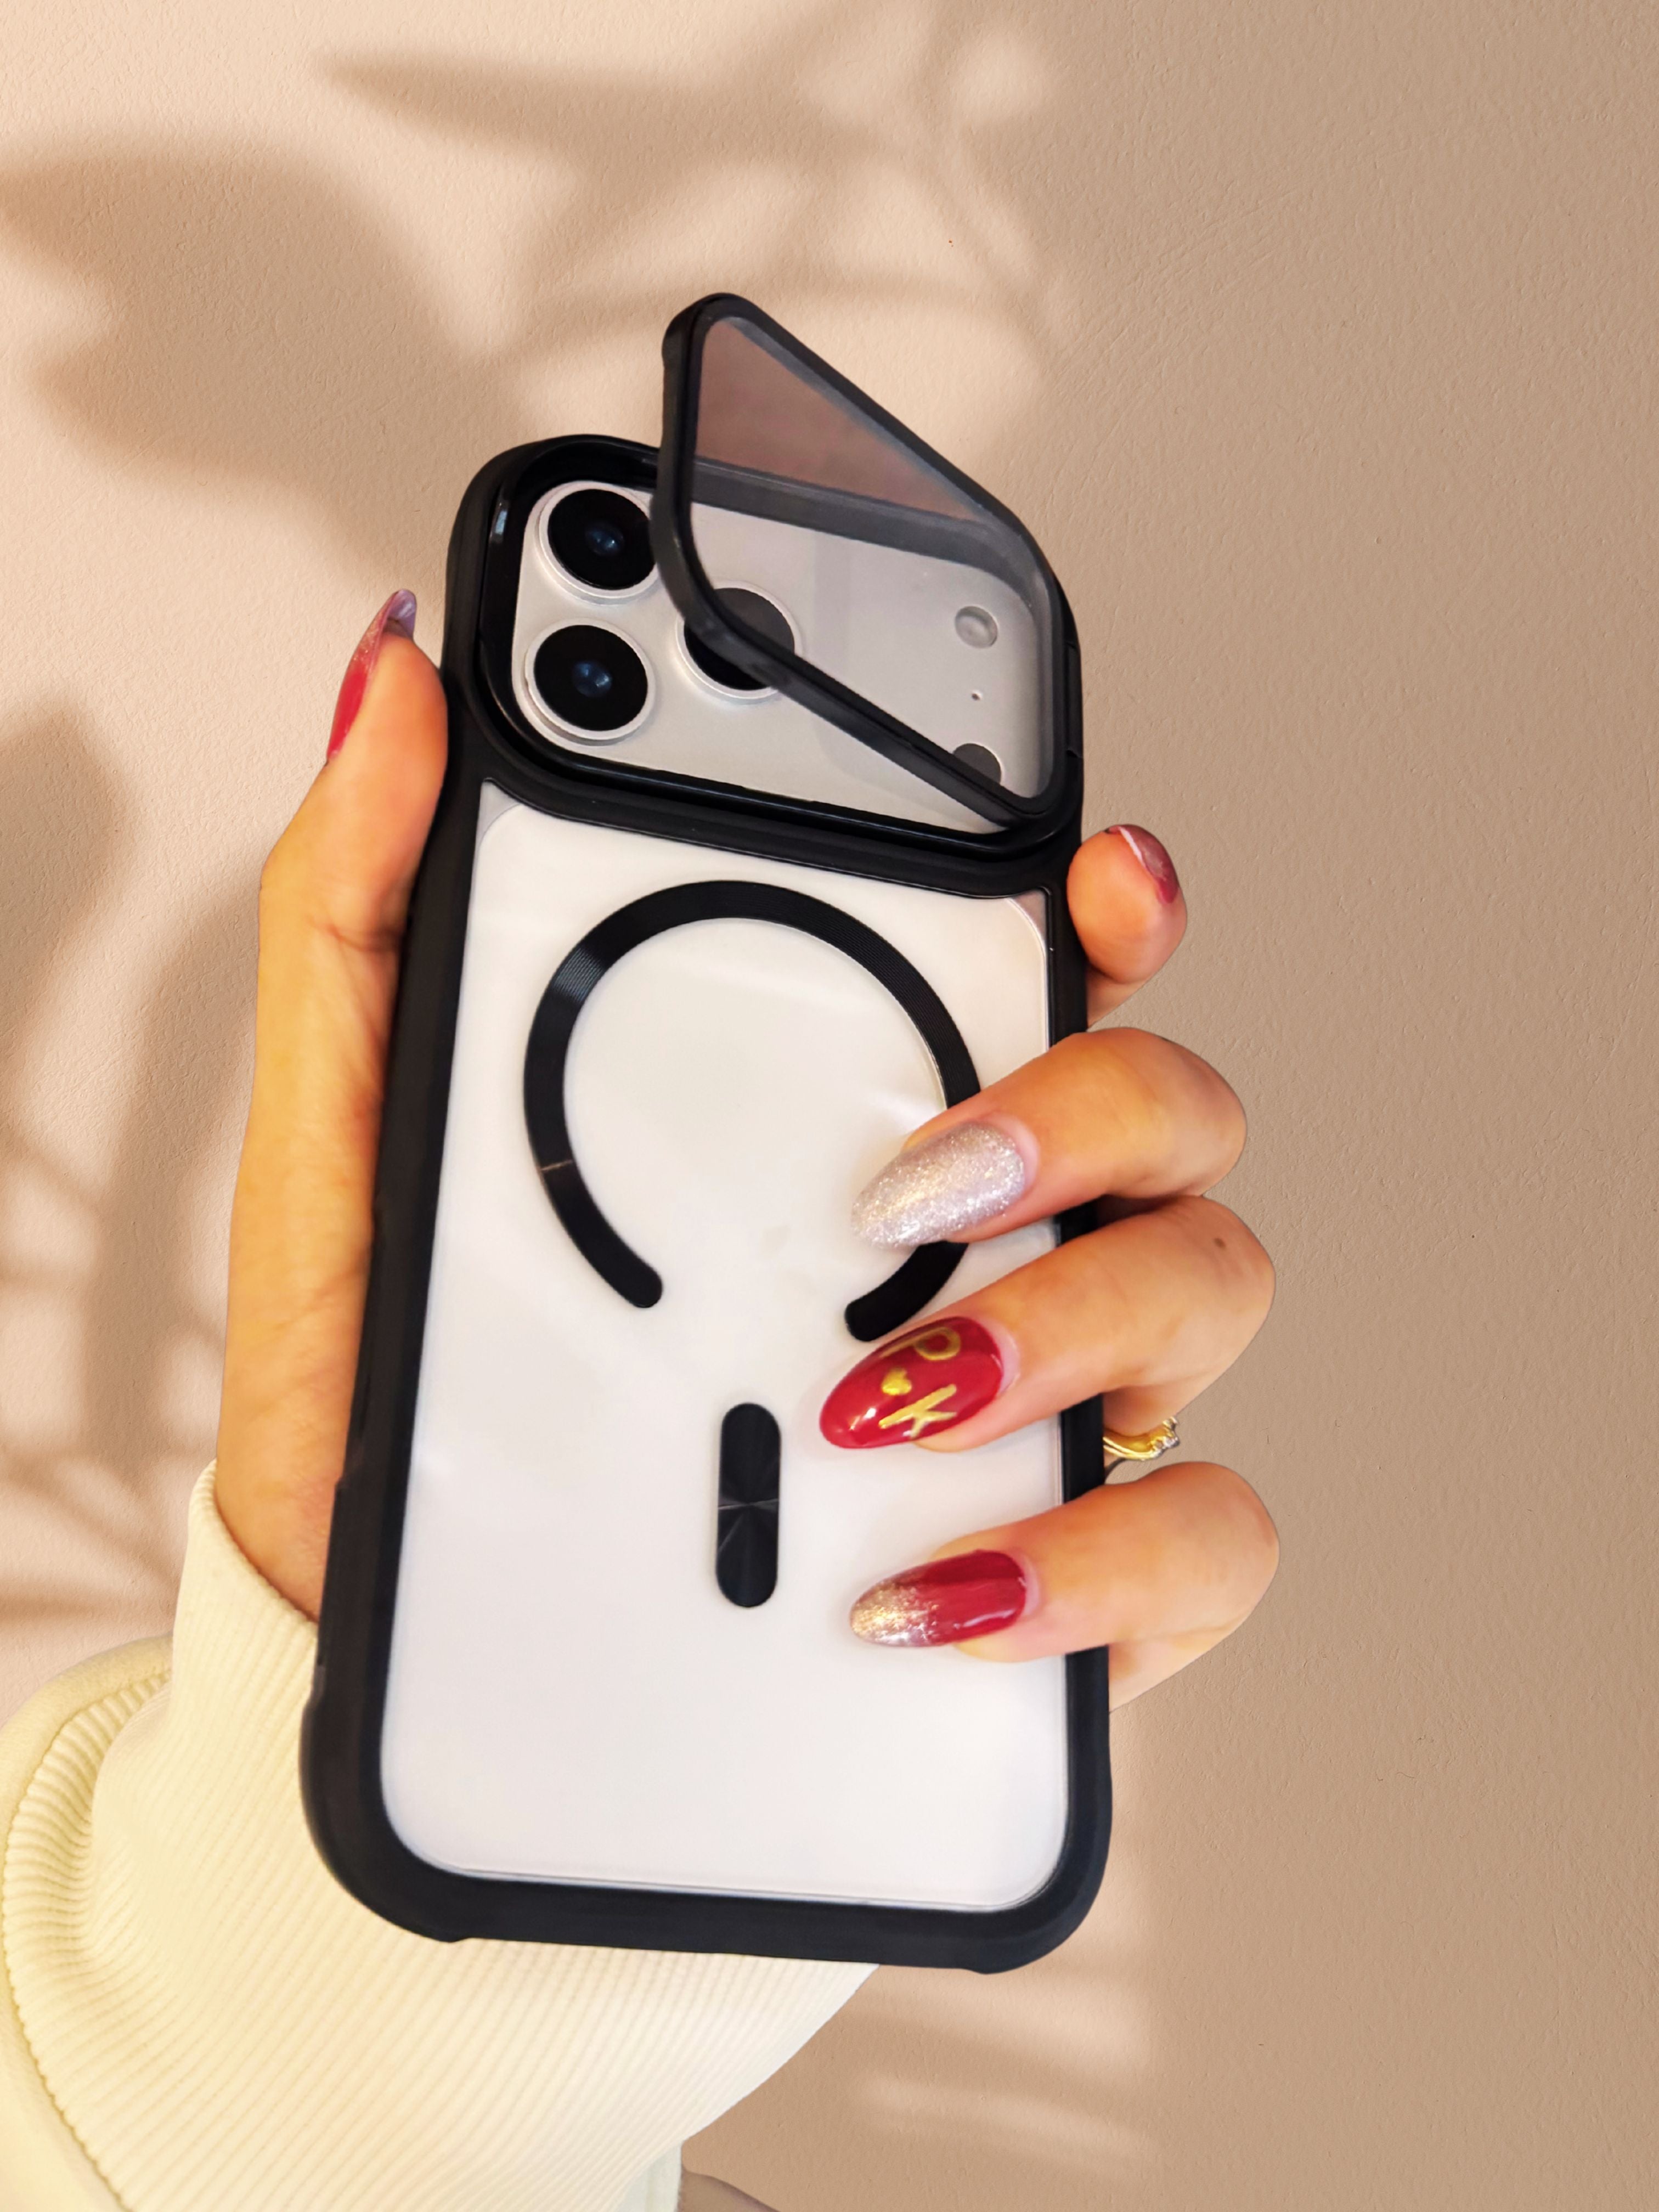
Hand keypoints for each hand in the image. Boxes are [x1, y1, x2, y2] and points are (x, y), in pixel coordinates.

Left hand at [217, 596, 1276, 1706]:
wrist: (380, 1629)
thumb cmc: (391, 1378)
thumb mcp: (357, 1131)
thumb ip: (369, 898)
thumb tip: (400, 677)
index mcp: (849, 1116)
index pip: (1039, 963)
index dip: (1110, 901)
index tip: (1096, 873)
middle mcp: (973, 1236)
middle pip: (1169, 1106)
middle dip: (1092, 1110)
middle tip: (916, 1182)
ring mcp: (1030, 1401)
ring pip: (1210, 1288)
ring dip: (1078, 1327)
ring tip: (871, 1406)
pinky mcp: (1054, 1572)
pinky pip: (1200, 1533)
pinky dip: (1099, 1559)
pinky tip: (932, 1585)